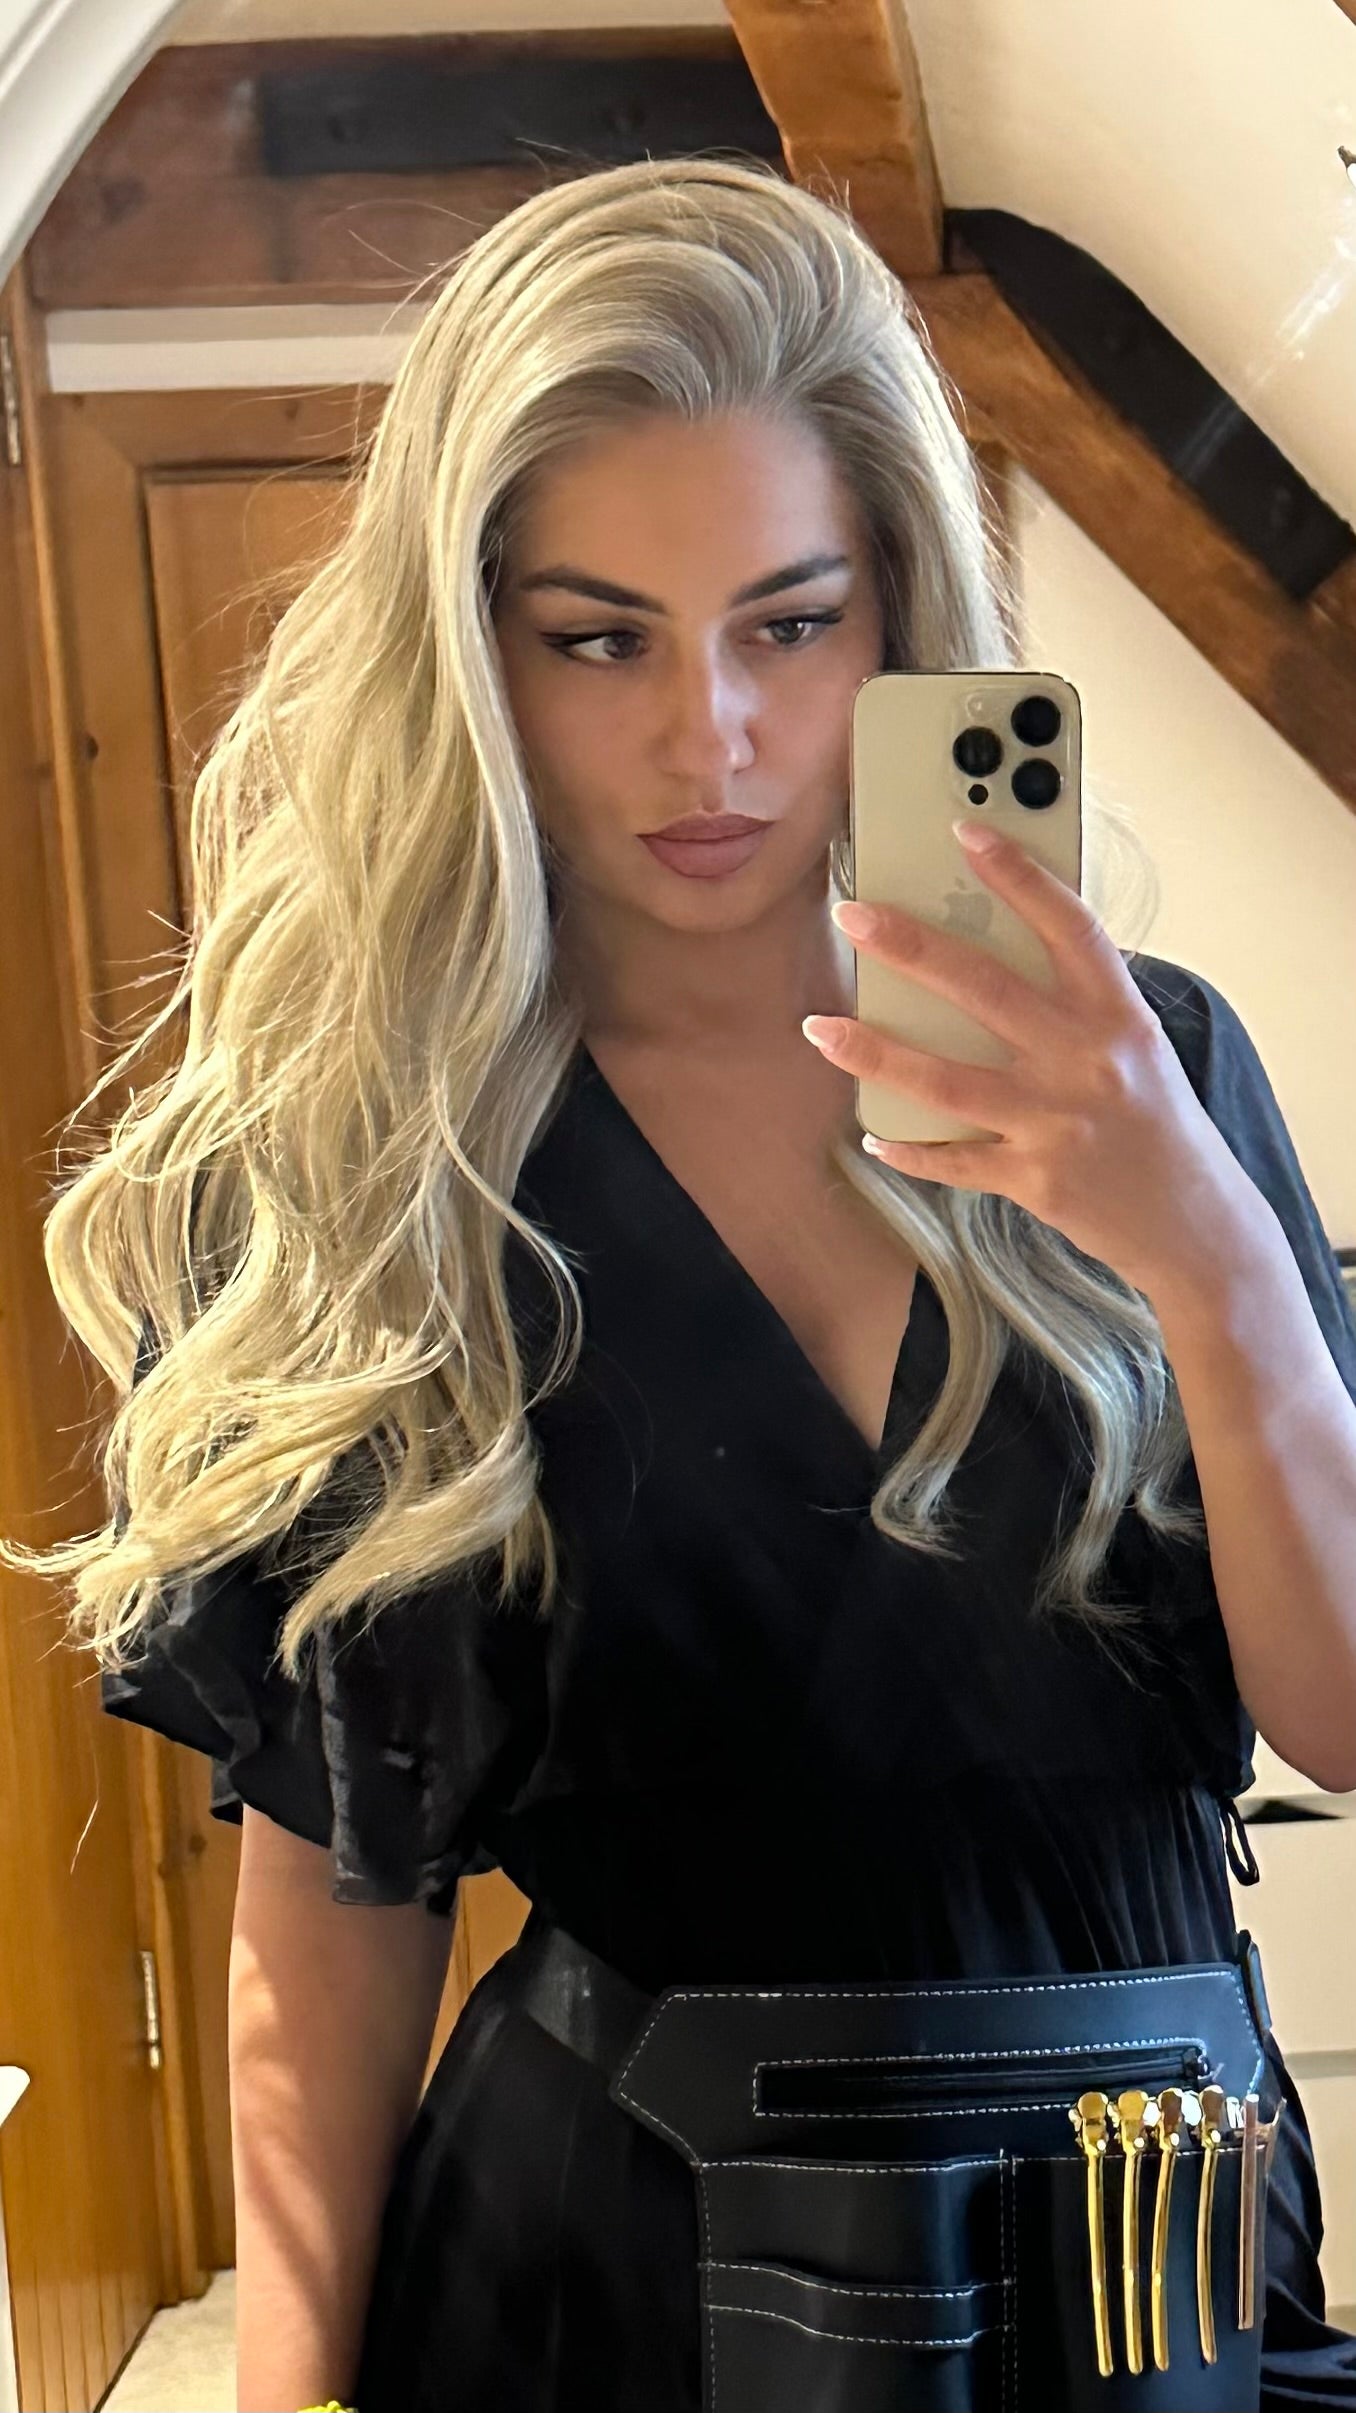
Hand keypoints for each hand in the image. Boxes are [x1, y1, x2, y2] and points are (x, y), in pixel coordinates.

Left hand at [803, 822, 1257, 1300]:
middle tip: (854, 914)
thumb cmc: (1156, 1121)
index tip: (967, 833)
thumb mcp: (1136, 1046)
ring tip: (821, 1028)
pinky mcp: (1035, 1181)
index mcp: (1119, 1016)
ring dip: (875, 1053)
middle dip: (911, 947)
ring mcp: (1057, 1124)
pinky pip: (955, 1163)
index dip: (1019, 876)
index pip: (1068, 927)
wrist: (1195, 1221)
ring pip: (948, 1082)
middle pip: (986, 990)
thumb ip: (1079, 1003)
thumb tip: (993, 950)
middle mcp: (1088, 1062)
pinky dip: (911, 1151)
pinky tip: (872, 1136)